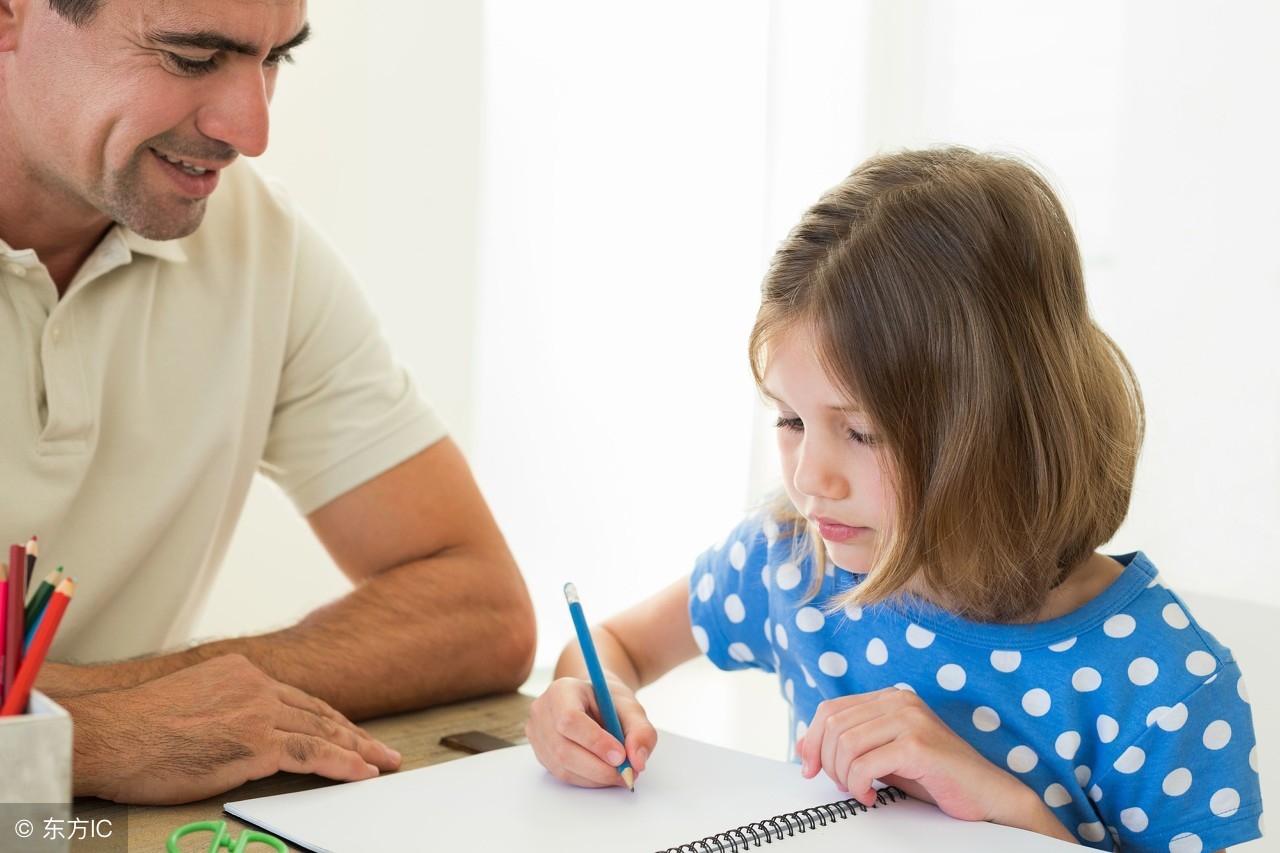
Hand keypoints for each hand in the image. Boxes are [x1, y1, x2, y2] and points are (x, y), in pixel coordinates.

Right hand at [65, 654, 400, 803]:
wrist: (110, 735)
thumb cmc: (136, 731)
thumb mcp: (188, 704)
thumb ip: (225, 710)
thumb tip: (240, 734)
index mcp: (239, 673)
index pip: (298, 699)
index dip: (330, 719)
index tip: (350, 732)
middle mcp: (255, 686)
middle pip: (319, 712)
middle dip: (354, 733)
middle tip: (381, 749)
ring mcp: (257, 712)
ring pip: (323, 732)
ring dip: (359, 750)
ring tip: (383, 764)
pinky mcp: (255, 742)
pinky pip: (313, 754)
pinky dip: (343, 764)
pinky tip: (362, 773)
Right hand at [525, 675, 657, 787]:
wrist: (593, 702)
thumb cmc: (609, 702)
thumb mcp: (631, 708)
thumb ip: (641, 731)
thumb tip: (637, 762)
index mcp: (562, 690)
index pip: (569, 719)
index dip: (595, 741)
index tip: (621, 755)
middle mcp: (542, 710)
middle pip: (563, 749)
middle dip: (598, 767)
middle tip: (626, 773)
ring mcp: (537, 733)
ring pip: (562, 767)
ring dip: (595, 777)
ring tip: (620, 773)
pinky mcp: (541, 753)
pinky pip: (562, 775)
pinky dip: (588, 780)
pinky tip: (604, 772)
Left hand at [799, 688, 1039, 825]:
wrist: (985, 793)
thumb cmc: (934, 776)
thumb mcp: (883, 756)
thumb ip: (848, 745)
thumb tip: (802, 747)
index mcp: (889, 698)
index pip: (830, 710)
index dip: (812, 740)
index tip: (810, 769)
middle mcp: (899, 700)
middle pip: (834, 726)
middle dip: (828, 762)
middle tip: (842, 787)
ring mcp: (910, 719)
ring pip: (846, 744)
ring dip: (844, 776)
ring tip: (859, 792)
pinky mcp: (918, 744)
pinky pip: (865, 764)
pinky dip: (859, 785)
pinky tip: (872, 797)